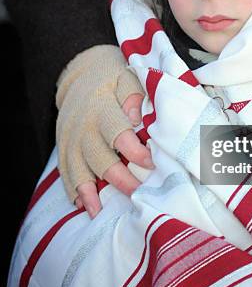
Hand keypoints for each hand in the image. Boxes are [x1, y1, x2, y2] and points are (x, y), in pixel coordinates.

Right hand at [56, 45, 152, 216]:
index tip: (152, 163)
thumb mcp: (128, 78)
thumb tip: (135, 118)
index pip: (118, 134)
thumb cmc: (114, 79)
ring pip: (78, 170)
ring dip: (90, 193)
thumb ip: (135, 96)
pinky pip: (65, 172)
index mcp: (102, 108)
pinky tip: (82, 205)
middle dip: (119, 180)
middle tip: (138, 194)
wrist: (82, 73)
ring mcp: (70, 139)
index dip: (134, 151)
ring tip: (100, 213)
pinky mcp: (64, 147)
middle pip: (99, 158)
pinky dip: (73, 189)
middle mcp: (83, 127)